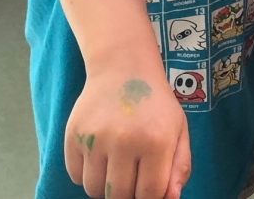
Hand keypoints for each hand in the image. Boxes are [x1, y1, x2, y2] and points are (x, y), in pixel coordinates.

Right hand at [64, 69, 189, 198]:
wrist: (123, 68)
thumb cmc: (155, 103)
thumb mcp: (178, 130)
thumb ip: (179, 167)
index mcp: (156, 142)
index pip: (149, 195)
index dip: (148, 197)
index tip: (148, 187)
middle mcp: (124, 141)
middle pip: (118, 196)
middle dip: (126, 194)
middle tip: (131, 175)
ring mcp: (96, 138)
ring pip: (93, 190)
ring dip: (104, 186)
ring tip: (114, 165)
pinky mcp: (73, 134)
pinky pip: (75, 175)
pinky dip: (86, 174)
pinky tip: (98, 155)